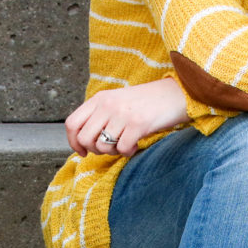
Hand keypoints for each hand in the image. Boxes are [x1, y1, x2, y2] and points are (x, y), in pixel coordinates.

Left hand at [65, 77, 189, 157]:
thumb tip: (84, 141)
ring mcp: (122, 114)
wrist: (175, 94)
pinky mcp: (137, 124)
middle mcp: (107, 104)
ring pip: (102, 147)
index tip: (83, 152)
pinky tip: (135, 145)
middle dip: (94, 151)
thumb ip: (100, 115)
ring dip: (112, 152)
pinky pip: (122, 149)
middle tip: (108, 149)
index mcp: (100, 98)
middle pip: (84, 138)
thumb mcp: (117, 102)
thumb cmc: (146, 102)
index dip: (73, 142)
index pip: (72, 123)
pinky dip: (128, 152)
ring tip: (124, 145)